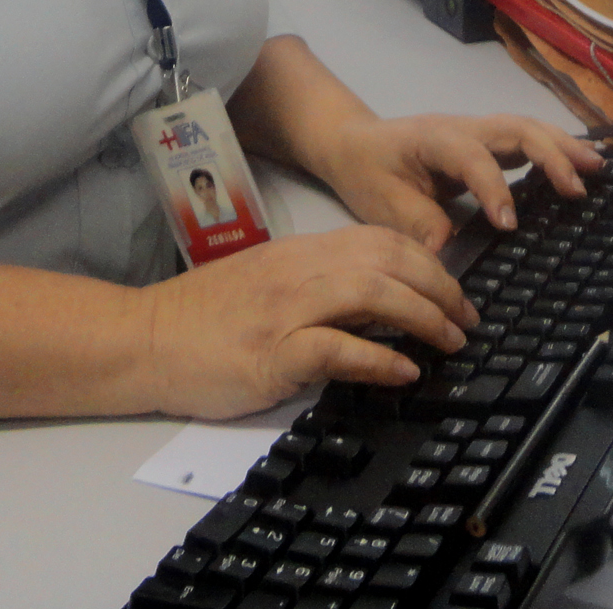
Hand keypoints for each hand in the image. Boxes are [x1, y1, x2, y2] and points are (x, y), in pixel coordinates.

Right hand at [140, 227, 478, 419]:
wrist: (146, 339)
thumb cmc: (205, 318)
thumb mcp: (267, 284)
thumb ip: (318, 285)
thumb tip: (379, 305)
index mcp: (300, 252)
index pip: (380, 240)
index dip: (430, 263)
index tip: (454, 294)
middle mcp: (298, 271)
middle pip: (388, 260)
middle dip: (441, 288)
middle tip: (466, 320)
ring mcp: (286, 310)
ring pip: (373, 293)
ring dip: (423, 318)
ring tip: (449, 342)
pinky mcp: (273, 353)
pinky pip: (338, 348)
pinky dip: (380, 359)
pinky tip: (404, 372)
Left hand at [315, 113, 604, 251]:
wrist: (352, 144)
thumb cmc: (367, 172)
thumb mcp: (383, 206)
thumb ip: (420, 228)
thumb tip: (451, 258)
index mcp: (431, 139)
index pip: (470, 157)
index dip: (493, 187)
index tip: (509, 225)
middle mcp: (460, 127)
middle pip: (513, 129)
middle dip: (549, 155)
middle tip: (580, 188)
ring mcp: (476, 131)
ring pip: (526, 128)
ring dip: (563, 146)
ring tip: (599, 169)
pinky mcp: (486, 142)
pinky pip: (526, 139)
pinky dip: (556, 149)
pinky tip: (581, 167)